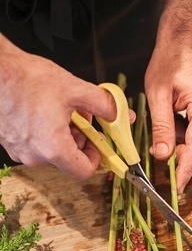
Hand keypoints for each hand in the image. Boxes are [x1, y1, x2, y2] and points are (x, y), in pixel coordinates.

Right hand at [0, 37, 115, 178]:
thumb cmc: (26, 79)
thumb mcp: (76, 89)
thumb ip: (106, 106)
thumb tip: (122, 115)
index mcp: (52, 148)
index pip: (83, 171)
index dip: (97, 156)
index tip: (99, 142)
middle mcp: (32, 154)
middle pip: (68, 158)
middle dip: (81, 138)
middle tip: (83, 116)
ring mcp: (17, 149)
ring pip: (51, 149)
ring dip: (63, 132)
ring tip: (62, 108)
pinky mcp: (8, 140)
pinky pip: (34, 142)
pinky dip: (45, 130)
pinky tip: (45, 108)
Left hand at [144, 45, 191, 193]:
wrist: (181, 44)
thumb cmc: (169, 63)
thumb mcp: (158, 96)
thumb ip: (162, 127)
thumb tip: (163, 155)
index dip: (187, 169)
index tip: (178, 187)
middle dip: (183, 158)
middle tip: (162, 161)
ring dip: (182, 146)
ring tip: (163, 138)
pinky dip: (185, 136)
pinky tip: (171, 128)